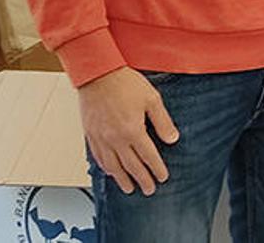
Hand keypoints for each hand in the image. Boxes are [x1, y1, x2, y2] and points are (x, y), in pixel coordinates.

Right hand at [78, 66, 179, 195]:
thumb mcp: (152, 99)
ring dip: (122, 179)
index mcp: (133, 131)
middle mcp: (115, 139)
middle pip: (131, 166)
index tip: (163, 178)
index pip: (148, 156)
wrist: (98, 74)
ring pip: (112, 166)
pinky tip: (111, 172)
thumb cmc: (126, 83)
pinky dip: (106, 168)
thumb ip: (163, 122)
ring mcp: (101, 138)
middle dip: (142, 180)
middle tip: (149, 190)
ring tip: (129, 188)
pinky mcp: (90, 134)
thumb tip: (172, 139)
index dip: (157, 169)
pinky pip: (98, 157)